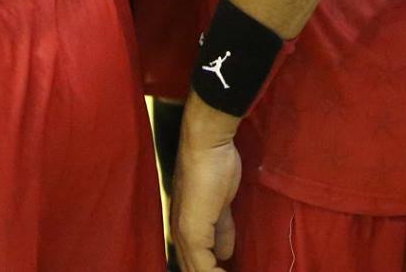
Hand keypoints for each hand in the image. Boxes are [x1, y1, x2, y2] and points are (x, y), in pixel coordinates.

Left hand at [171, 118, 242, 271]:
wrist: (206, 146)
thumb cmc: (214, 167)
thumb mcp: (221, 205)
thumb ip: (222, 230)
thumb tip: (226, 253)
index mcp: (184, 230)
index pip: (193, 265)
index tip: (225, 271)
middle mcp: (179, 236)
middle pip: (192, 270)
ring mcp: (185, 235)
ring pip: (196, 271)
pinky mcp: (193, 233)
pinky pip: (204, 268)